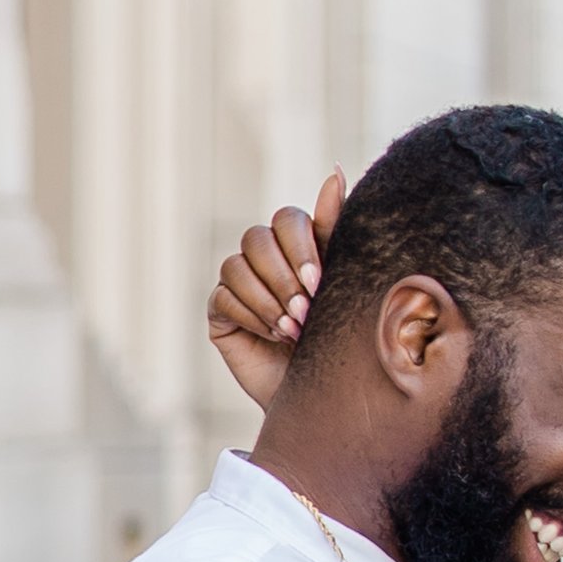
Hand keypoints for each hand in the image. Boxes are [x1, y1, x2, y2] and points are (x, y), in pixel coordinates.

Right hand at [206, 173, 344, 413]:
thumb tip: (334, 169)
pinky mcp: (221, 311)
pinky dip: (252, 315)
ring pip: (237, 266)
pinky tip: (273, 335)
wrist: (324, 392)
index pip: (286, 220)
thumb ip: (334, 227)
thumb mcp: (341, 279)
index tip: (319, 281)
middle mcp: (264, 257)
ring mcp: (238, 282)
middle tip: (306, 311)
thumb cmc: (339, 335)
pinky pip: (225, 297)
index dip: (299, 246)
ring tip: (293, 329)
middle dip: (283, 277)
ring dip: (267, 299)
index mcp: (296, 244)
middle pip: (257, 239)